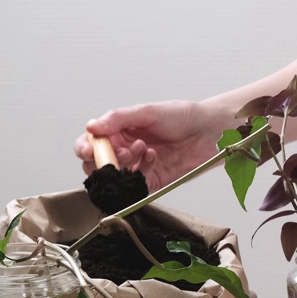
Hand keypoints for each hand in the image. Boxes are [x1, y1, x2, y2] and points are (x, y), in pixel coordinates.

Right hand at [74, 100, 228, 191]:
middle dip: (105, 160)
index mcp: (119, 132)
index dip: (85, 149)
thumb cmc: (183, 116)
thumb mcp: (147, 112)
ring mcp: (138, 167)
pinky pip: (136, 185)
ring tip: (143, 149)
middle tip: (124, 151)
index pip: (91, 144)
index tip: (90, 150)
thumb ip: (118, 119)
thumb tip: (91, 127)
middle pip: (98, 165)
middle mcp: (125, 150)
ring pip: (115, 177)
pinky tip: (153, 157)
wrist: (211, 130)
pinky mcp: (153, 181)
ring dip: (124, 165)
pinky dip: (141, 172)